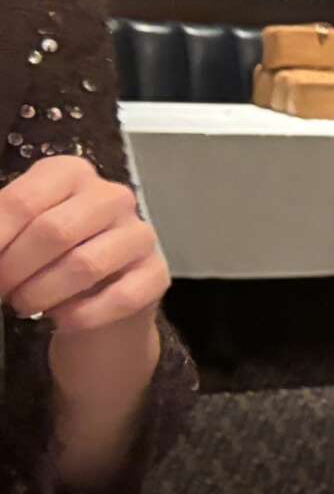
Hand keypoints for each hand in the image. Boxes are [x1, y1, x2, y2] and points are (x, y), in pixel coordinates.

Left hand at [0, 156, 170, 332]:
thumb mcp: (16, 234)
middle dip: (15, 268)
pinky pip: (120, 297)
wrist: (93, 297)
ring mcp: (140, 234)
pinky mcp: (157, 272)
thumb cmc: (47, 257)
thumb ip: (2, 231)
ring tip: (24, 305)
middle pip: (55, 231)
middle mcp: (111, 196)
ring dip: (43, 293)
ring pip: (85, 265)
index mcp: (70, 174)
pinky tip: (61, 319)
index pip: (22, 201)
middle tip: (0, 289)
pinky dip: (81, 315)